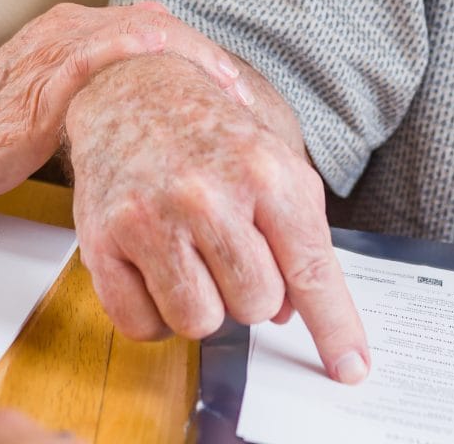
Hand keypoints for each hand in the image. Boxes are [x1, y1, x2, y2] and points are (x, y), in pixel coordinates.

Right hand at [0, 2, 245, 196]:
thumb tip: (161, 122)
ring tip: (221, 90)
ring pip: (136, 38)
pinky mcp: (41, 80)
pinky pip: (93, 63)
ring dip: (184, 60)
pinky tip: (162, 76)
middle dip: (204, 56)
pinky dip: (132, 65)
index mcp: (78, 33)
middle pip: (157, 28)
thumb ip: (105, 99)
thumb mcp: (63, 105)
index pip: (156, 32)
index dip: (201, 55)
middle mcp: (71, 30)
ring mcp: (56, 51)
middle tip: (240, 88)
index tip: (236, 85)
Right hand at [66, 54, 370, 383]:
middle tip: (230, 247)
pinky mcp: (103, 240)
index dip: (334, 328)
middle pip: (256, 306)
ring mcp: (151, 219)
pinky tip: (157, 268)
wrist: (132, 86)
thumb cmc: (211, 131)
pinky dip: (155, 313)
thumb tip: (291, 315)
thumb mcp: (276, 163)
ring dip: (202, 303)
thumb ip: (298, 235)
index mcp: (265, 173)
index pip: (310, 271)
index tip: (350, 367)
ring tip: (192, 255)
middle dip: (251, 289)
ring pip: (199, 322)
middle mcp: (207, 196)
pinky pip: (142, 325)